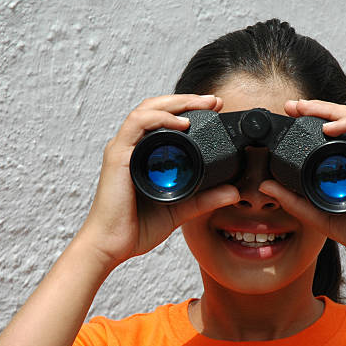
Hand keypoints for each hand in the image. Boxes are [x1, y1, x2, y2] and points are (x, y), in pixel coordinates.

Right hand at [78, 95, 239, 268]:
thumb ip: (205, 199)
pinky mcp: (118, 156)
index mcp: (144, 154)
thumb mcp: (181, 208)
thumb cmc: (137, 227)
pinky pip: (138, 125)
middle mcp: (133, 147)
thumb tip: (233, 192)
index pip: (166, 120)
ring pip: (148, 109)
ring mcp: (124, 149)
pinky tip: (182, 123)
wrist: (111, 246)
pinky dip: (160, 119)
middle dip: (187, 100)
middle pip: (158, 108)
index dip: (189, 109)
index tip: (215, 108)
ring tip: (202, 104)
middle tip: (214, 100)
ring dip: (176, 103)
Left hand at [259, 99, 345, 268]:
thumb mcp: (320, 214)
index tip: (289, 115)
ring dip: (333, 110)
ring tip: (307, 111)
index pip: (336, 133)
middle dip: (318, 108)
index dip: (313, 119)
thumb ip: (294, 200)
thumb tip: (264, 186)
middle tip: (293, 105)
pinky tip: (331, 128)